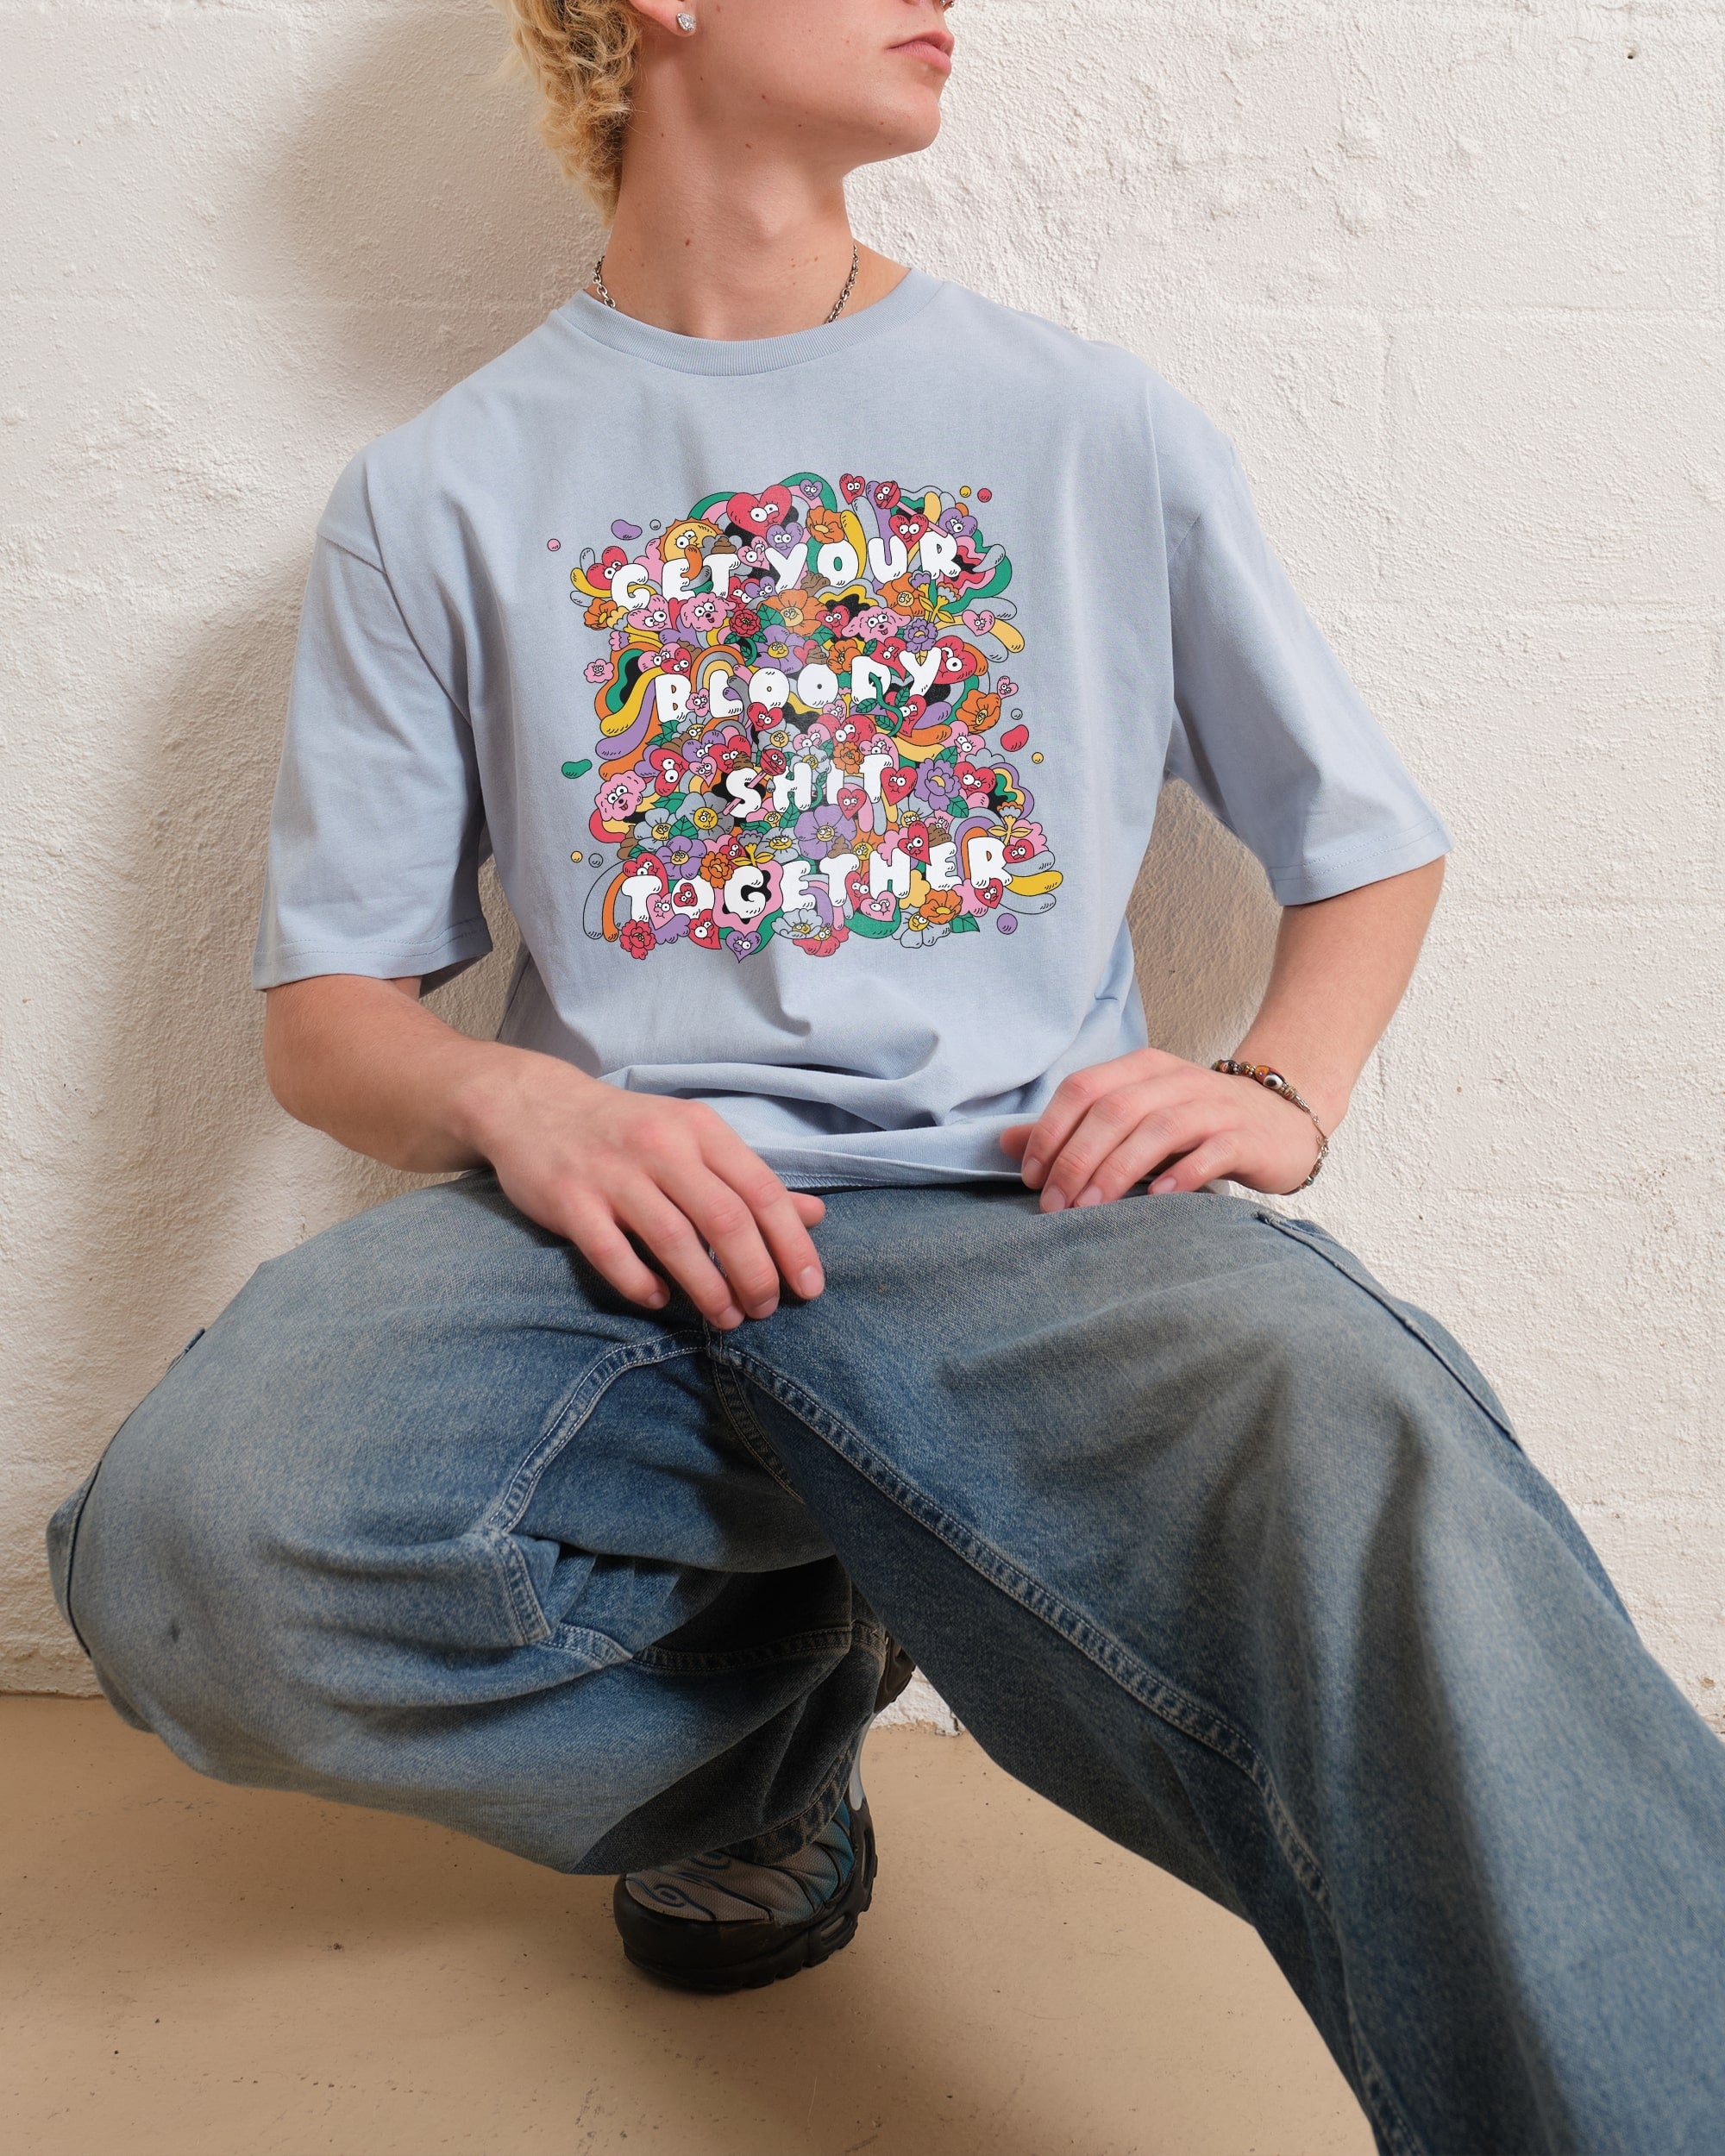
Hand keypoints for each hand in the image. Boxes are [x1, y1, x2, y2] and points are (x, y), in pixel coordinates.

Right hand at [466, 1055, 825, 1327]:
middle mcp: (661, 1147)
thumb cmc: (629, 1131)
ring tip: (726, 1319)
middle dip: (755, 1275)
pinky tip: (661, 1300)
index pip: (762, 1191)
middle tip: (765, 1311)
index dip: (792, 1245)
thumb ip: (750, 1180)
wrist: (534, 1105)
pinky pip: (612, 1254)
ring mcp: (613, 1174)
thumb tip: (815, 1215)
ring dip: (708, 1289)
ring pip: (674, 1241)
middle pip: (725, 1220)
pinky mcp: (570, 1200)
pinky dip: (642, 1284)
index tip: (809, 1287)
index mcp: (700, 1130)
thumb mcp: (694, 1141)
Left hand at [999, 1048, 1330, 1210]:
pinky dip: (1182, 1172)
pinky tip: (1158, 1198)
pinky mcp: (1245, 1136)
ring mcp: (1213, 1106)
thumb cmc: (1195, 1124)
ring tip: (1091, 1207)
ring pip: (1157, 1128)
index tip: (1032, 1177)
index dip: (1051, 1131)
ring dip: (1117, 1170)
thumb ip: (1072, 1130)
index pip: (1082, 1088)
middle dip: (1077, 1158)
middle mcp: (1174, 1080)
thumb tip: (1005, 1145)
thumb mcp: (1133, 1118)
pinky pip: (1211, 1151)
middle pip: (1114, 1110)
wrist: (1282, 1119)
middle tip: (1055, 1205)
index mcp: (1140, 1068)